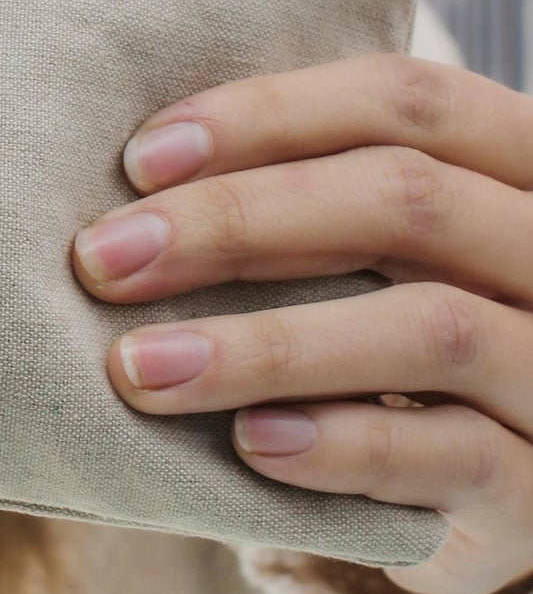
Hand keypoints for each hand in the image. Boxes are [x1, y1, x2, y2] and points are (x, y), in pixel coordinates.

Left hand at [69, 52, 532, 593]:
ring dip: (264, 346)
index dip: (268, 116)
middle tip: (103, 259)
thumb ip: (310, 208)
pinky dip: (343, 445)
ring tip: (140, 366)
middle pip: (408, 201)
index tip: (139, 159)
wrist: (498, 491)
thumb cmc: (401, 350)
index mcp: (521, 168)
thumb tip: (136, 189)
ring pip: (430, 330)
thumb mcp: (382, 258)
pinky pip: (455, 456)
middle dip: (235, 222)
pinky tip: (249, 444)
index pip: (409, 101)